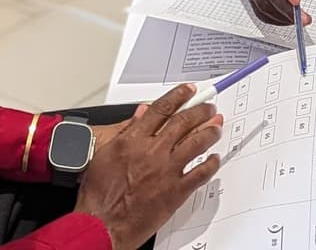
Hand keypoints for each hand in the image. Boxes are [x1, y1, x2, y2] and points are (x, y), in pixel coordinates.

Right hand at [74, 84, 223, 248]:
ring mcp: (167, 171)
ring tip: (217, 126)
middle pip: (183, 122)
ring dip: (210, 132)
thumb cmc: (99, 196)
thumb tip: (140, 115)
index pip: (161, 109)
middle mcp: (153, 152)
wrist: (101, 224)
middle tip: (209, 108)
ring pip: (197, 143)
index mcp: (133, 140)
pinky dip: (211, 164)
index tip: (188, 91)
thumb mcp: (105, 156)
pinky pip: (201, 173)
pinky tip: (215, 159)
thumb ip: (125, 132)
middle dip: (200, 111)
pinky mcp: (176, 191)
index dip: (178, 96)